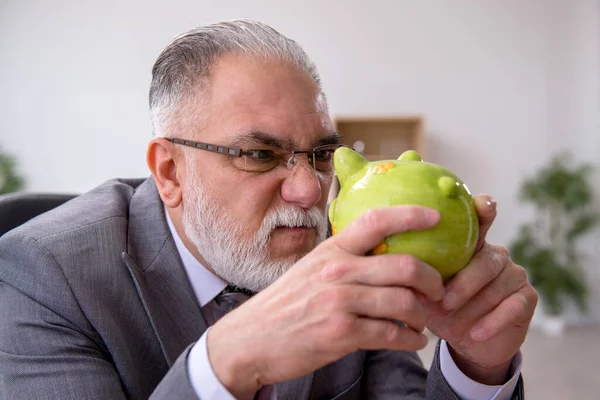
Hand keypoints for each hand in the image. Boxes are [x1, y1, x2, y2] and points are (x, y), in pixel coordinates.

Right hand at [207, 206, 444, 399]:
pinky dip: (411, 340)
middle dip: (433, 280)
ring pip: (404, 303)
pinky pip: (392, 335)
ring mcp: (339, 303)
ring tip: (424, 321)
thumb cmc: (285, 304)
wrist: (251, 340)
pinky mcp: (341, 334)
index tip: (435, 216)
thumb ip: (343, 259)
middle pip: (404, 266)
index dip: (410, 214)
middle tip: (439, 289)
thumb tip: (381, 252)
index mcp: (331, 251)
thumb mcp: (310, 269)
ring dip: (423, 315)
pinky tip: (413, 341)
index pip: (376, 221)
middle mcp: (337, 272)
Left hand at [423, 195, 537, 384]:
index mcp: (472, 246)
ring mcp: (515, 275)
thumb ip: (418, 281)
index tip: (482, 203)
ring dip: (474, 304)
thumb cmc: (443, 310)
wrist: (469, 342)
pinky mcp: (527, 298)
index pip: (481, 221)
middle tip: (444, 300)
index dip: (484, 208)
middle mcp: (496, 254)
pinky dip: (491, 321)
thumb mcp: (426, 296)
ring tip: (453, 318)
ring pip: (498, 284)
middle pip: (486, 259)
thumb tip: (398, 271)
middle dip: (464, 281)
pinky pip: (512, 307)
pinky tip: (475, 332)